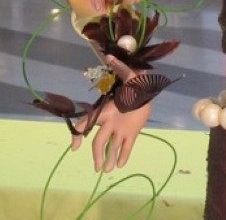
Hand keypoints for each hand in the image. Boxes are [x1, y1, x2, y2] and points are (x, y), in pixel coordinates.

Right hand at [71, 55, 151, 171]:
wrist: (148, 91)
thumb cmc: (136, 83)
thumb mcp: (129, 75)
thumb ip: (120, 67)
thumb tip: (109, 55)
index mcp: (108, 111)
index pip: (89, 123)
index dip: (80, 134)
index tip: (75, 147)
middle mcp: (111, 122)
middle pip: (99, 141)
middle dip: (96, 154)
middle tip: (97, 168)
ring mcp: (121, 129)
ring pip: (112, 146)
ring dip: (109, 158)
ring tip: (107, 170)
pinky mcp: (133, 132)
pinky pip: (127, 146)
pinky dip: (124, 155)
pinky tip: (121, 165)